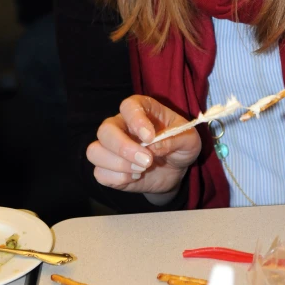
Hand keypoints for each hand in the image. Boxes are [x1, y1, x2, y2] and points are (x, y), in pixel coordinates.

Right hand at [87, 95, 201, 193]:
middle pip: (105, 130)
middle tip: (147, 160)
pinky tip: (135, 177)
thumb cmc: (181, 147)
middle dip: (124, 147)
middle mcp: (122, 125)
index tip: (150, 136)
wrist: (175, 170)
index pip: (128, 106)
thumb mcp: (189, 140)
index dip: (136, 119)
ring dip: (118, 164)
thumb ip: (174, 139)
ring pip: (95, 151)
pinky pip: (99, 173)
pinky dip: (117, 178)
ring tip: (142, 169)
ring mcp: (112, 147)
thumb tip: (153, 146)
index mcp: (142, 109)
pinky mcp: (109, 168)